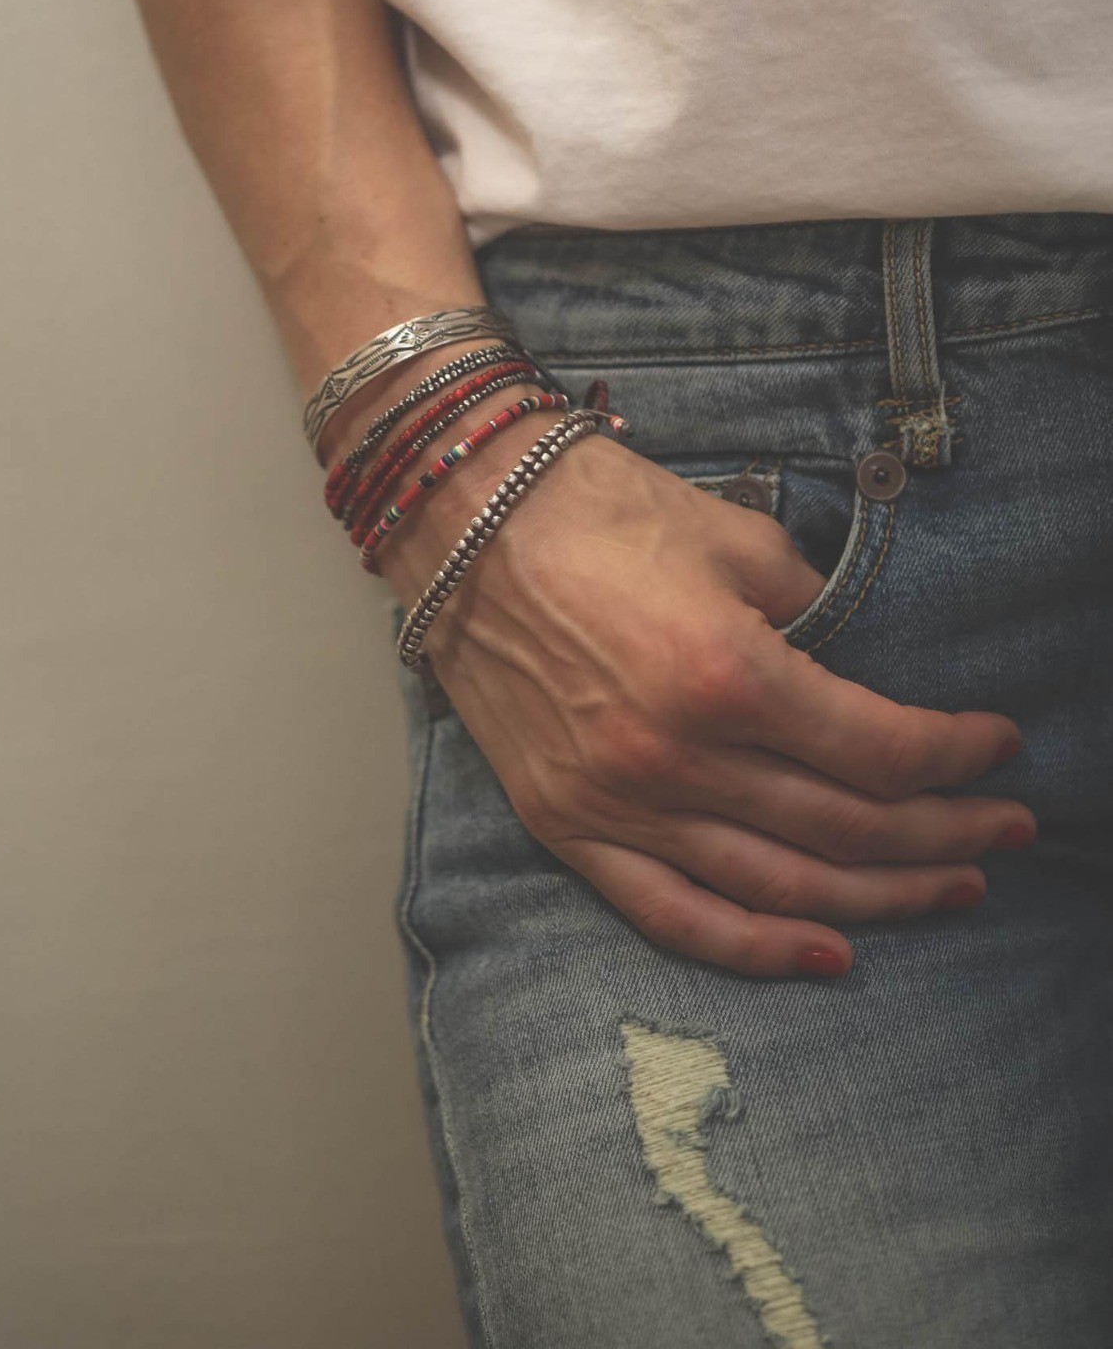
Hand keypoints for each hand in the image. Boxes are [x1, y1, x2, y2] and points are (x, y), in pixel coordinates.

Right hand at [381, 428, 1035, 978]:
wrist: (460, 514)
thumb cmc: (594, 507)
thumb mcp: (733, 536)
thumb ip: (811, 611)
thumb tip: (860, 672)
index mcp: (725, 674)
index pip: (878, 748)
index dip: (955, 754)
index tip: (997, 746)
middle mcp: (675, 756)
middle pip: (844, 827)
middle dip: (942, 834)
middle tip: (1003, 831)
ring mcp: (615, 801)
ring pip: (777, 884)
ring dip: (878, 898)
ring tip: (949, 892)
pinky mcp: (565, 823)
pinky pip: (672, 913)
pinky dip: (755, 946)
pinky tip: (827, 956)